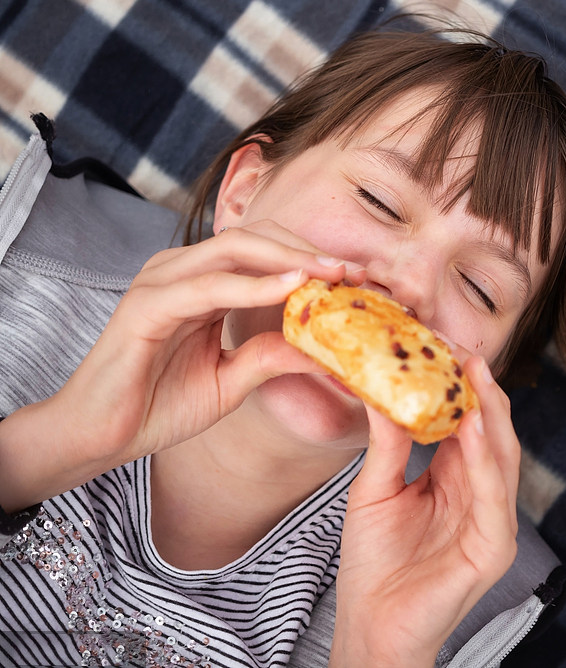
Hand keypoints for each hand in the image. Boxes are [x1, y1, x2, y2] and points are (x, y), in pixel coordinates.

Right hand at [0, 221, 359, 508]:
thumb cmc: (157, 405)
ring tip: (331, 276)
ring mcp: (161, 282)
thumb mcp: (232, 380)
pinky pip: (209, 286)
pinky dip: (253, 285)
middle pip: (256, 238)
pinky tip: (290, 290)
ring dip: (289, 260)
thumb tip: (324, 350)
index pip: (264, 252)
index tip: (356, 279)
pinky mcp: (146, 305)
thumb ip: (271, 356)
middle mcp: (181, 272)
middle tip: (353, 272)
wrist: (99, 437)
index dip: (311, 259)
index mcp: (203, 283)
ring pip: (236, 250)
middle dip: (309, 252)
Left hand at [331, 356, 518, 667]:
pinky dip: (486, 460)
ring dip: (490, 415)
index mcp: (457, 481)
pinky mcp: (493, 548)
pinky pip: (494, 497)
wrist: (369, 626)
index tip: (443, 347)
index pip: (469, 424)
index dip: (460, 386)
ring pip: (502, 458)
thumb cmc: (374, 565)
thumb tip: (380, 388)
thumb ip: (387, 444)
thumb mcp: (375, 490)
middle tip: (464, 350)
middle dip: (481, 391)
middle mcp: (481, 497)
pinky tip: (474, 428)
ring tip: (474, 376)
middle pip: (493, 434)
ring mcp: (492, 523)